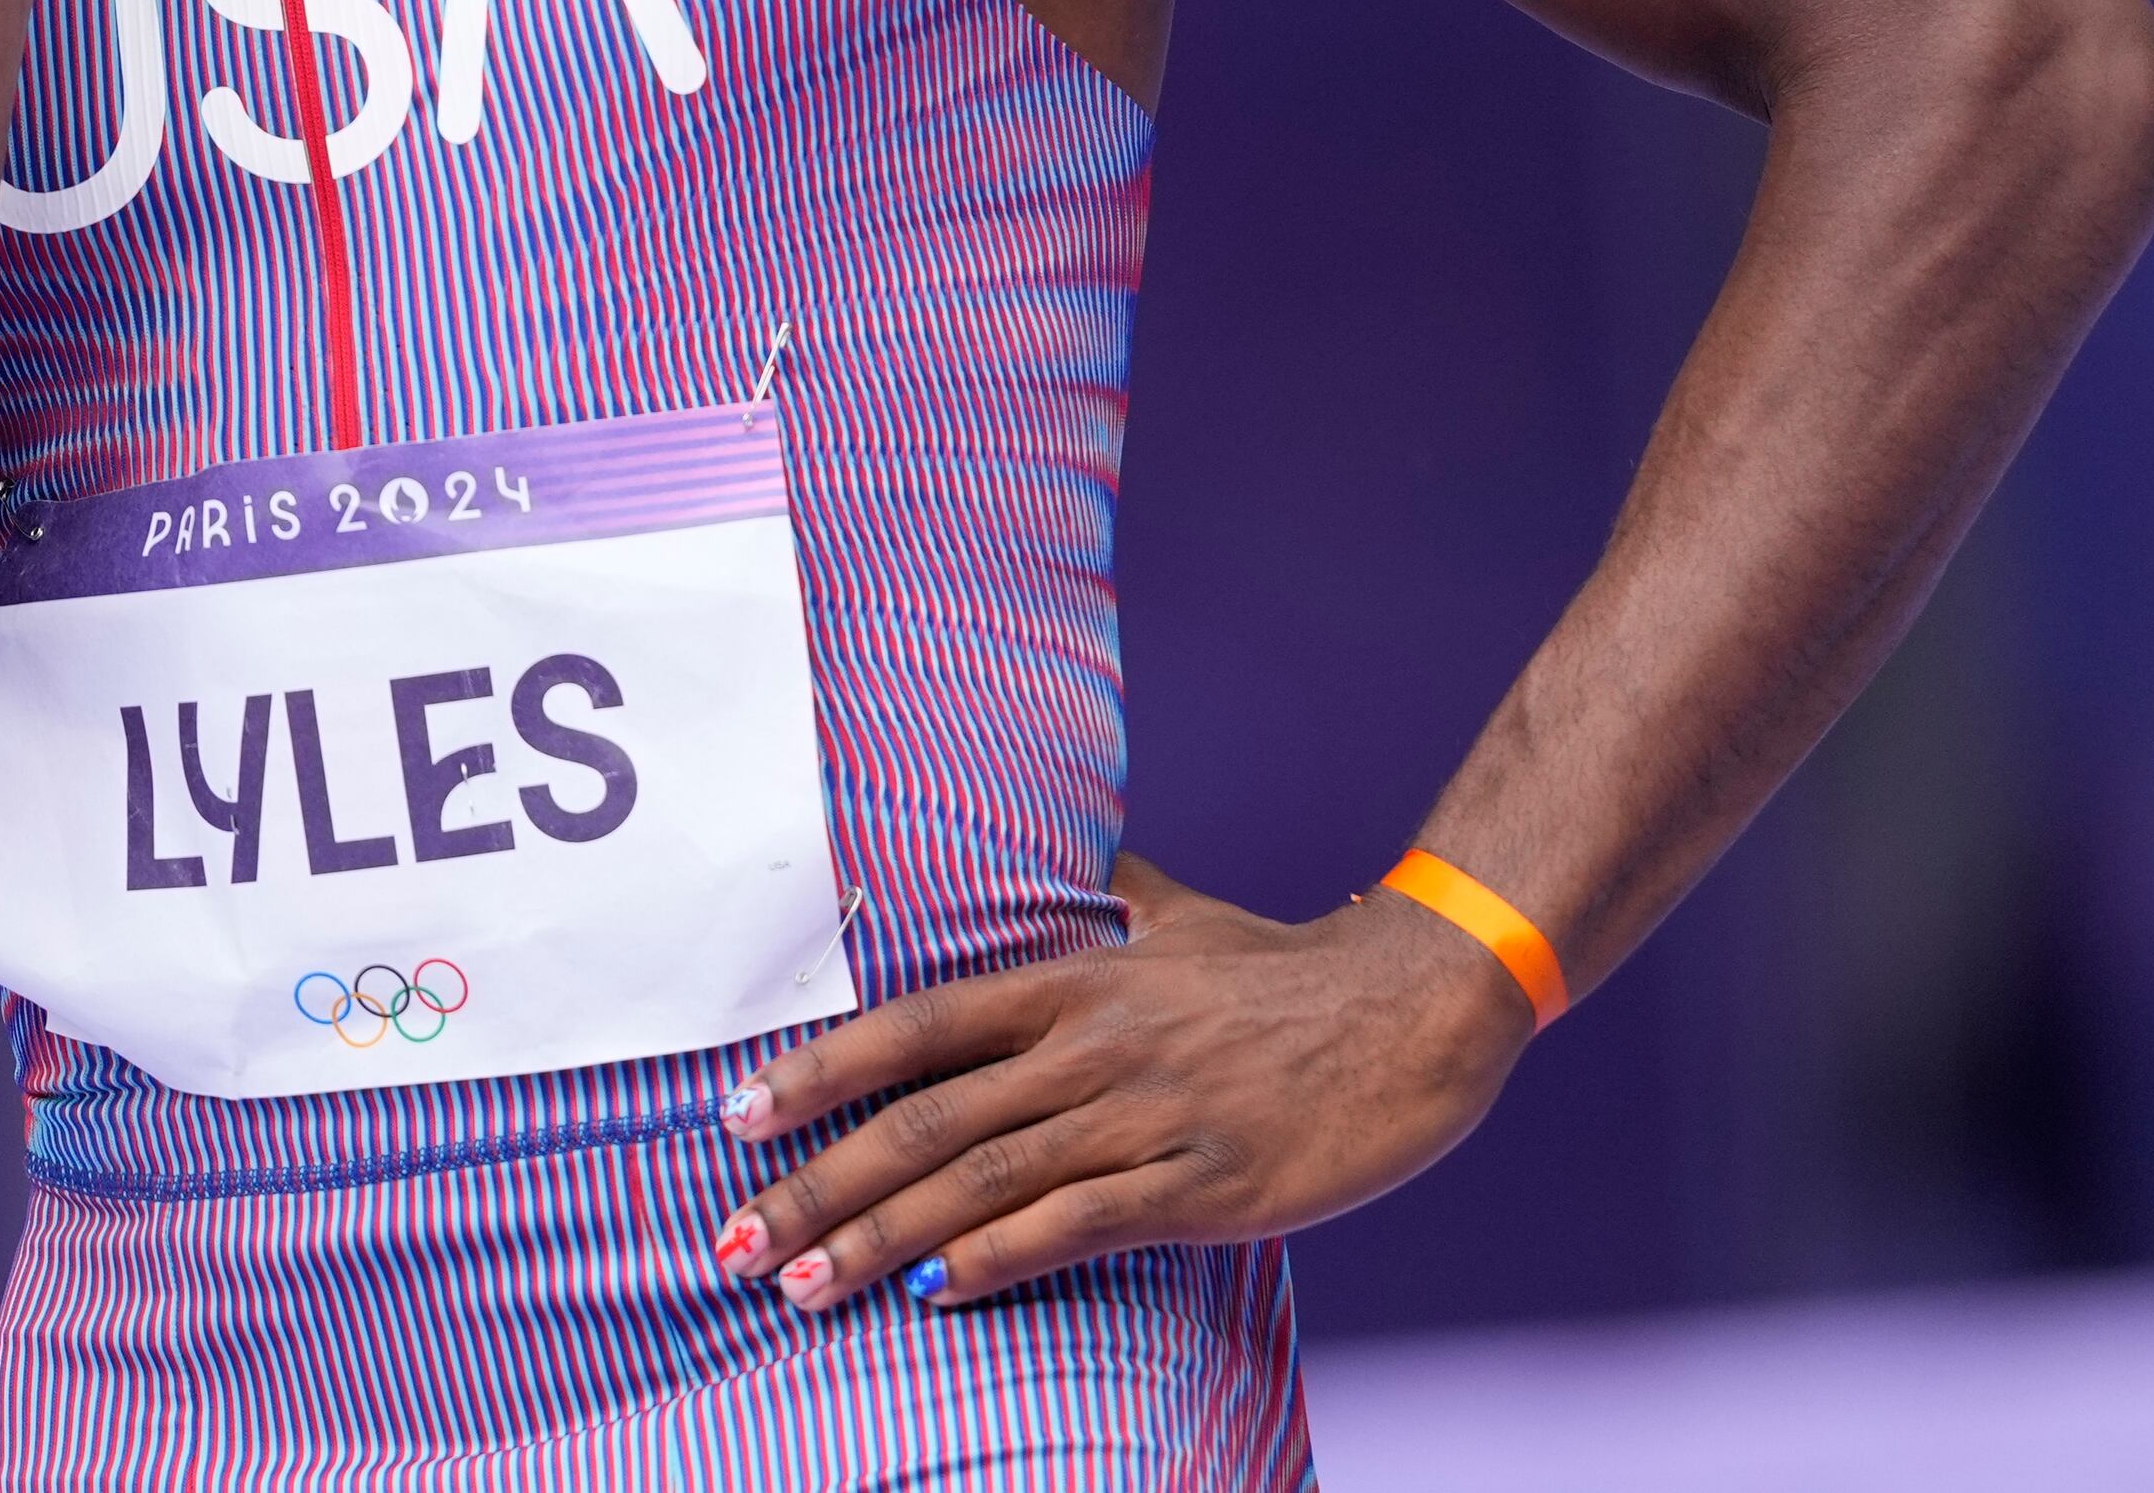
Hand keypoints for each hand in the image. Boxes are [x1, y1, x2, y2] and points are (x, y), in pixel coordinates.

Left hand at [709, 852, 1532, 1310]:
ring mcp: (1147, 1115)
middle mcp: (1089, 1046)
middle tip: (732, 1239)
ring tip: (801, 1285)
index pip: (912, 1027)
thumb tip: (1080, 861)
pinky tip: (941, 1292)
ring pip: (982, 1180)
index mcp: (1071, 983)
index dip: (818, 1072)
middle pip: (923, 1118)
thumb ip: (1112, 896)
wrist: (1421, 1003)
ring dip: (881, 1239)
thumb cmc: (1291, 968)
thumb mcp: (1180, 916)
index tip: (736, 1118)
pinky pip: (1083, 1224)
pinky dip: (1003, 1257)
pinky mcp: (1209, 1182)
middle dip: (817, 1184)